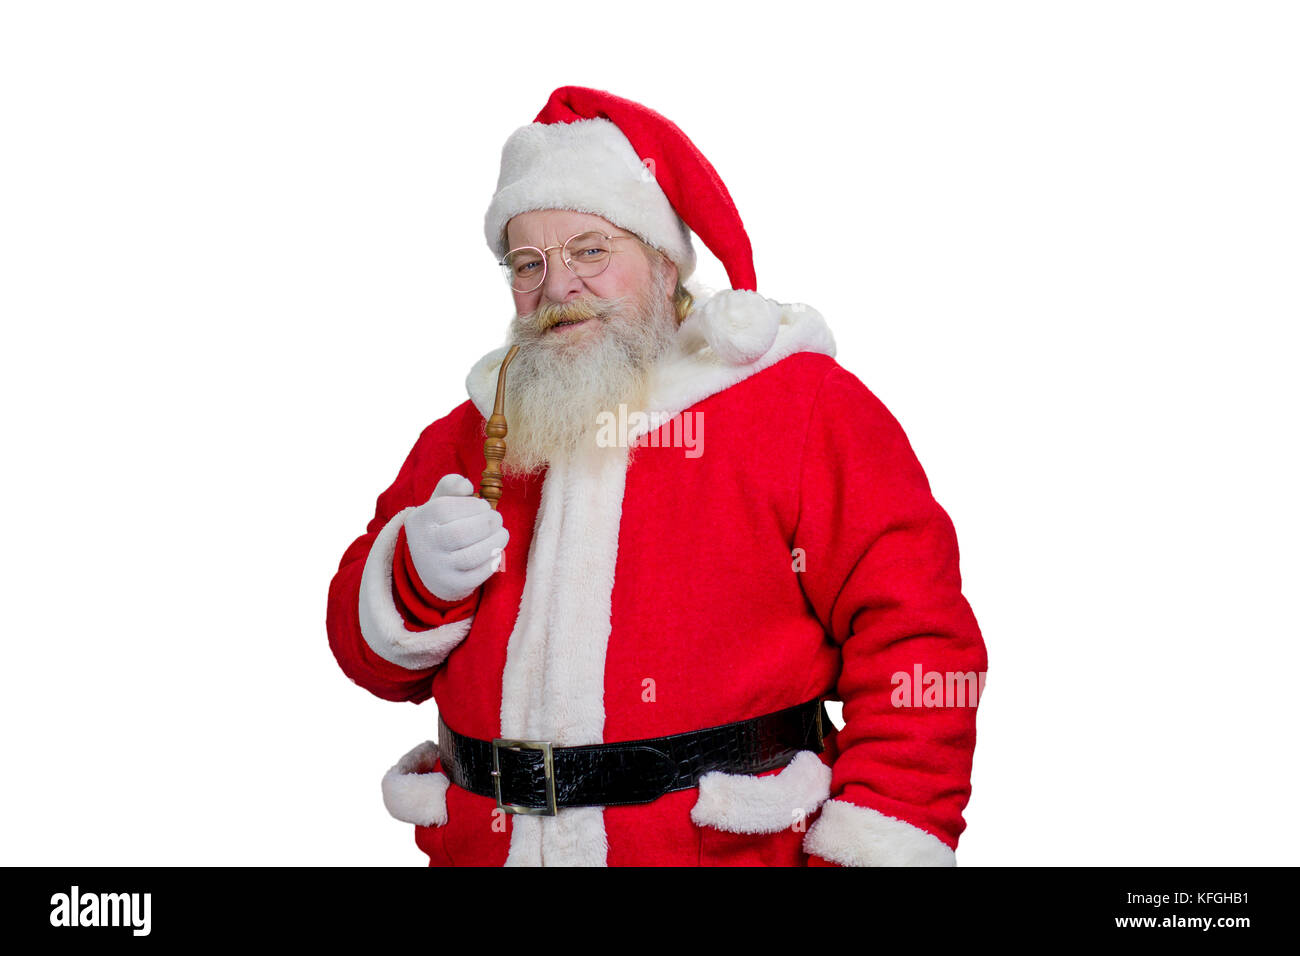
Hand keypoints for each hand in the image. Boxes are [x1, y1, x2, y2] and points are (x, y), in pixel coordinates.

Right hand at [404, 474, 508, 602]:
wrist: (428, 566)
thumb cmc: (441, 525)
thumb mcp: (438, 502)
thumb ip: (450, 485)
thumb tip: (467, 486)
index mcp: (420, 521)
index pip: (445, 509)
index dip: (472, 505)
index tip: (484, 506)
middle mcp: (424, 546)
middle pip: (460, 533)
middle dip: (487, 523)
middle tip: (497, 519)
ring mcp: (438, 568)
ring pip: (472, 556)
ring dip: (495, 541)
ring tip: (502, 534)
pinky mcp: (453, 584)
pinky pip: (478, 575)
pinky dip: (493, 561)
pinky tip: (496, 551)